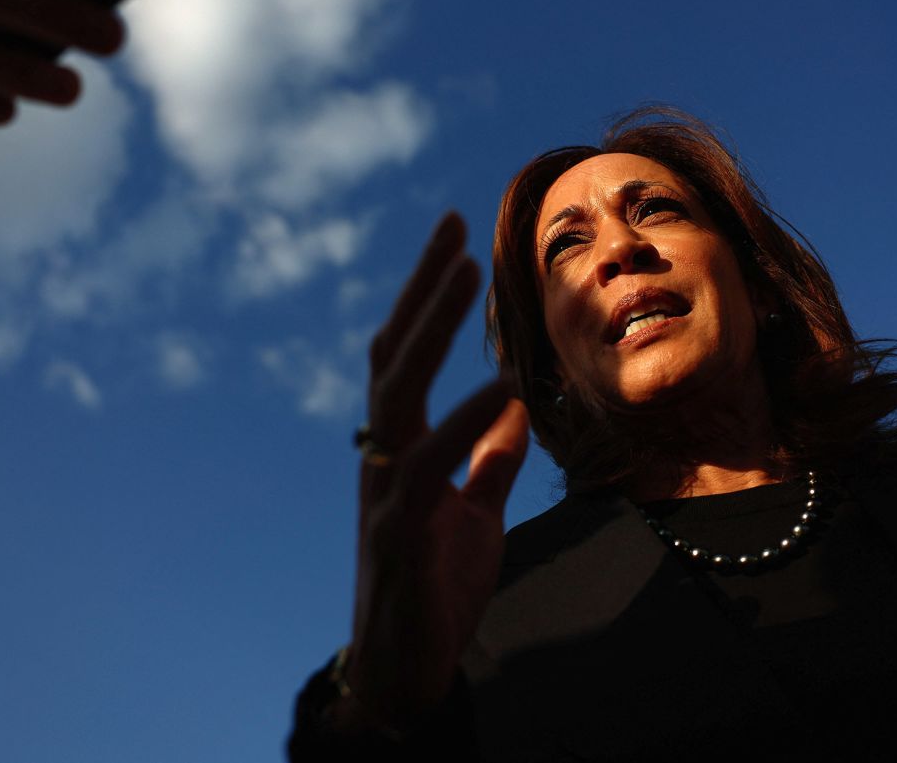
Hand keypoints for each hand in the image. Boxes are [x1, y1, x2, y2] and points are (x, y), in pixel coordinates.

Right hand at [336, 211, 529, 731]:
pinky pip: (427, 465)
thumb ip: (490, 458)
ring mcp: (383, 489)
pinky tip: (501, 387)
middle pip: (395, 355)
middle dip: (423, 290)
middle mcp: (382, 455)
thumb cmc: (435, 588)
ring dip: (430, 331)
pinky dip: (464, 422)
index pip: (407, 355)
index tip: (456, 239)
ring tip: (464, 275)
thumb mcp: (473, 511)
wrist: (407, 670)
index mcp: (400, 446)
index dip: (426, 298)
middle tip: (454, 226)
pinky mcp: (398, 530)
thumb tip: (514, 405)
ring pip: (397, 393)